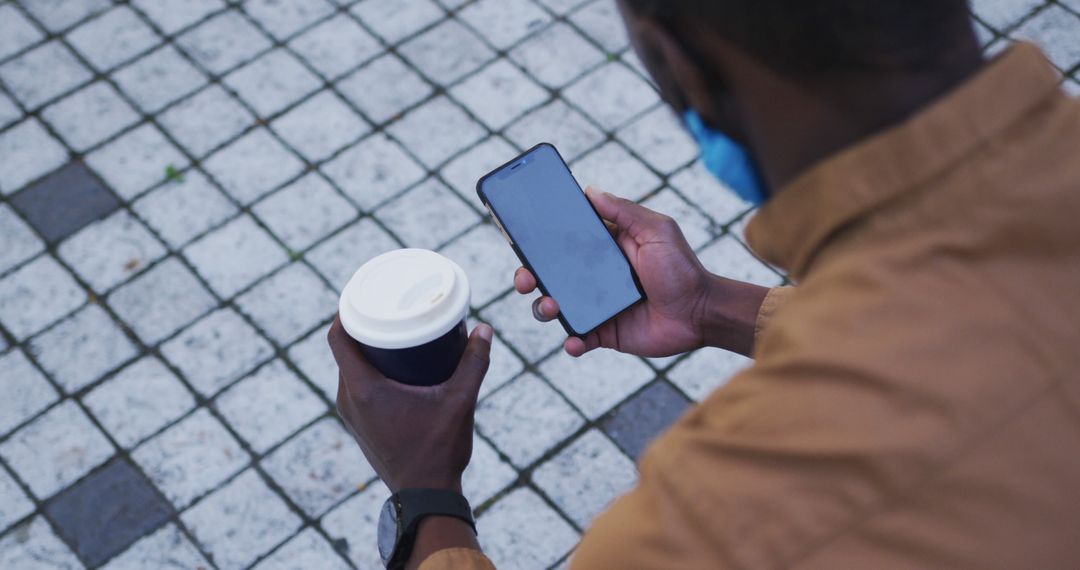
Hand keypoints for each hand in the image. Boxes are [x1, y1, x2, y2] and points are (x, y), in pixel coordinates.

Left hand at [328, 317, 492, 492]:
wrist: (425, 495)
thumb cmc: (438, 450)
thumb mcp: (460, 402)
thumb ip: (474, 363)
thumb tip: (484, 329)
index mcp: (362, 389)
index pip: (338, 338)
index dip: (347, 310)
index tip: (365, 293)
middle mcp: (349, 400)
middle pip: (345, 350)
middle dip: (365, 326)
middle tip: (391, 308)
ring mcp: (351, 415)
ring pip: (350, 369)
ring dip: (367, 350)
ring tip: (395, 333)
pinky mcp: (360, 425)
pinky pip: (356, 386)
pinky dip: (369, 370)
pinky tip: (393, 366)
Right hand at [518, 187, 713, 357]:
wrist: (701, 312)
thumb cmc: (682, 268)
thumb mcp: (656, 230)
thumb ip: (624, 211)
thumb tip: (590, 190)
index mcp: (603, 249)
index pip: (563, 242)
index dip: (539, 241)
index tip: (522, 237)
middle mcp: (594, 277)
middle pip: (549, 275)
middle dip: (528, 276)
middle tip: (525, 279)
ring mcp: (597, 306)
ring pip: (555, 307)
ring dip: (544, 308)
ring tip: (552, 308)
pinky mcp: (605, 333)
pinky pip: (579, 338)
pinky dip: (572, 341)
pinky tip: (574, 341)